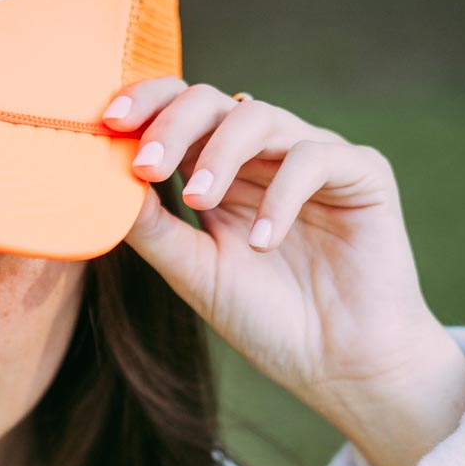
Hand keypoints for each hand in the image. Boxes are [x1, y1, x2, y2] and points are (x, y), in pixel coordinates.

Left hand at [104, 76, 445, 419]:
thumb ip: (153, 228)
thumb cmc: (266, 318)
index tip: (108, 124)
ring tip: (198, 202)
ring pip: (259, 115)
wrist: (338, 365)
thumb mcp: (195, 272)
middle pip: (212, 100)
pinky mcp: (362, 172)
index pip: (178, 110)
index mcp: (219, 169)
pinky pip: (314, 157)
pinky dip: (281, 195)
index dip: (145, 105)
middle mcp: (264, 153)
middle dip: (172, 125)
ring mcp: (313, 157)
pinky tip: (263, 242)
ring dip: (220, 154)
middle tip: (147, 165)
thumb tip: (103, 183)